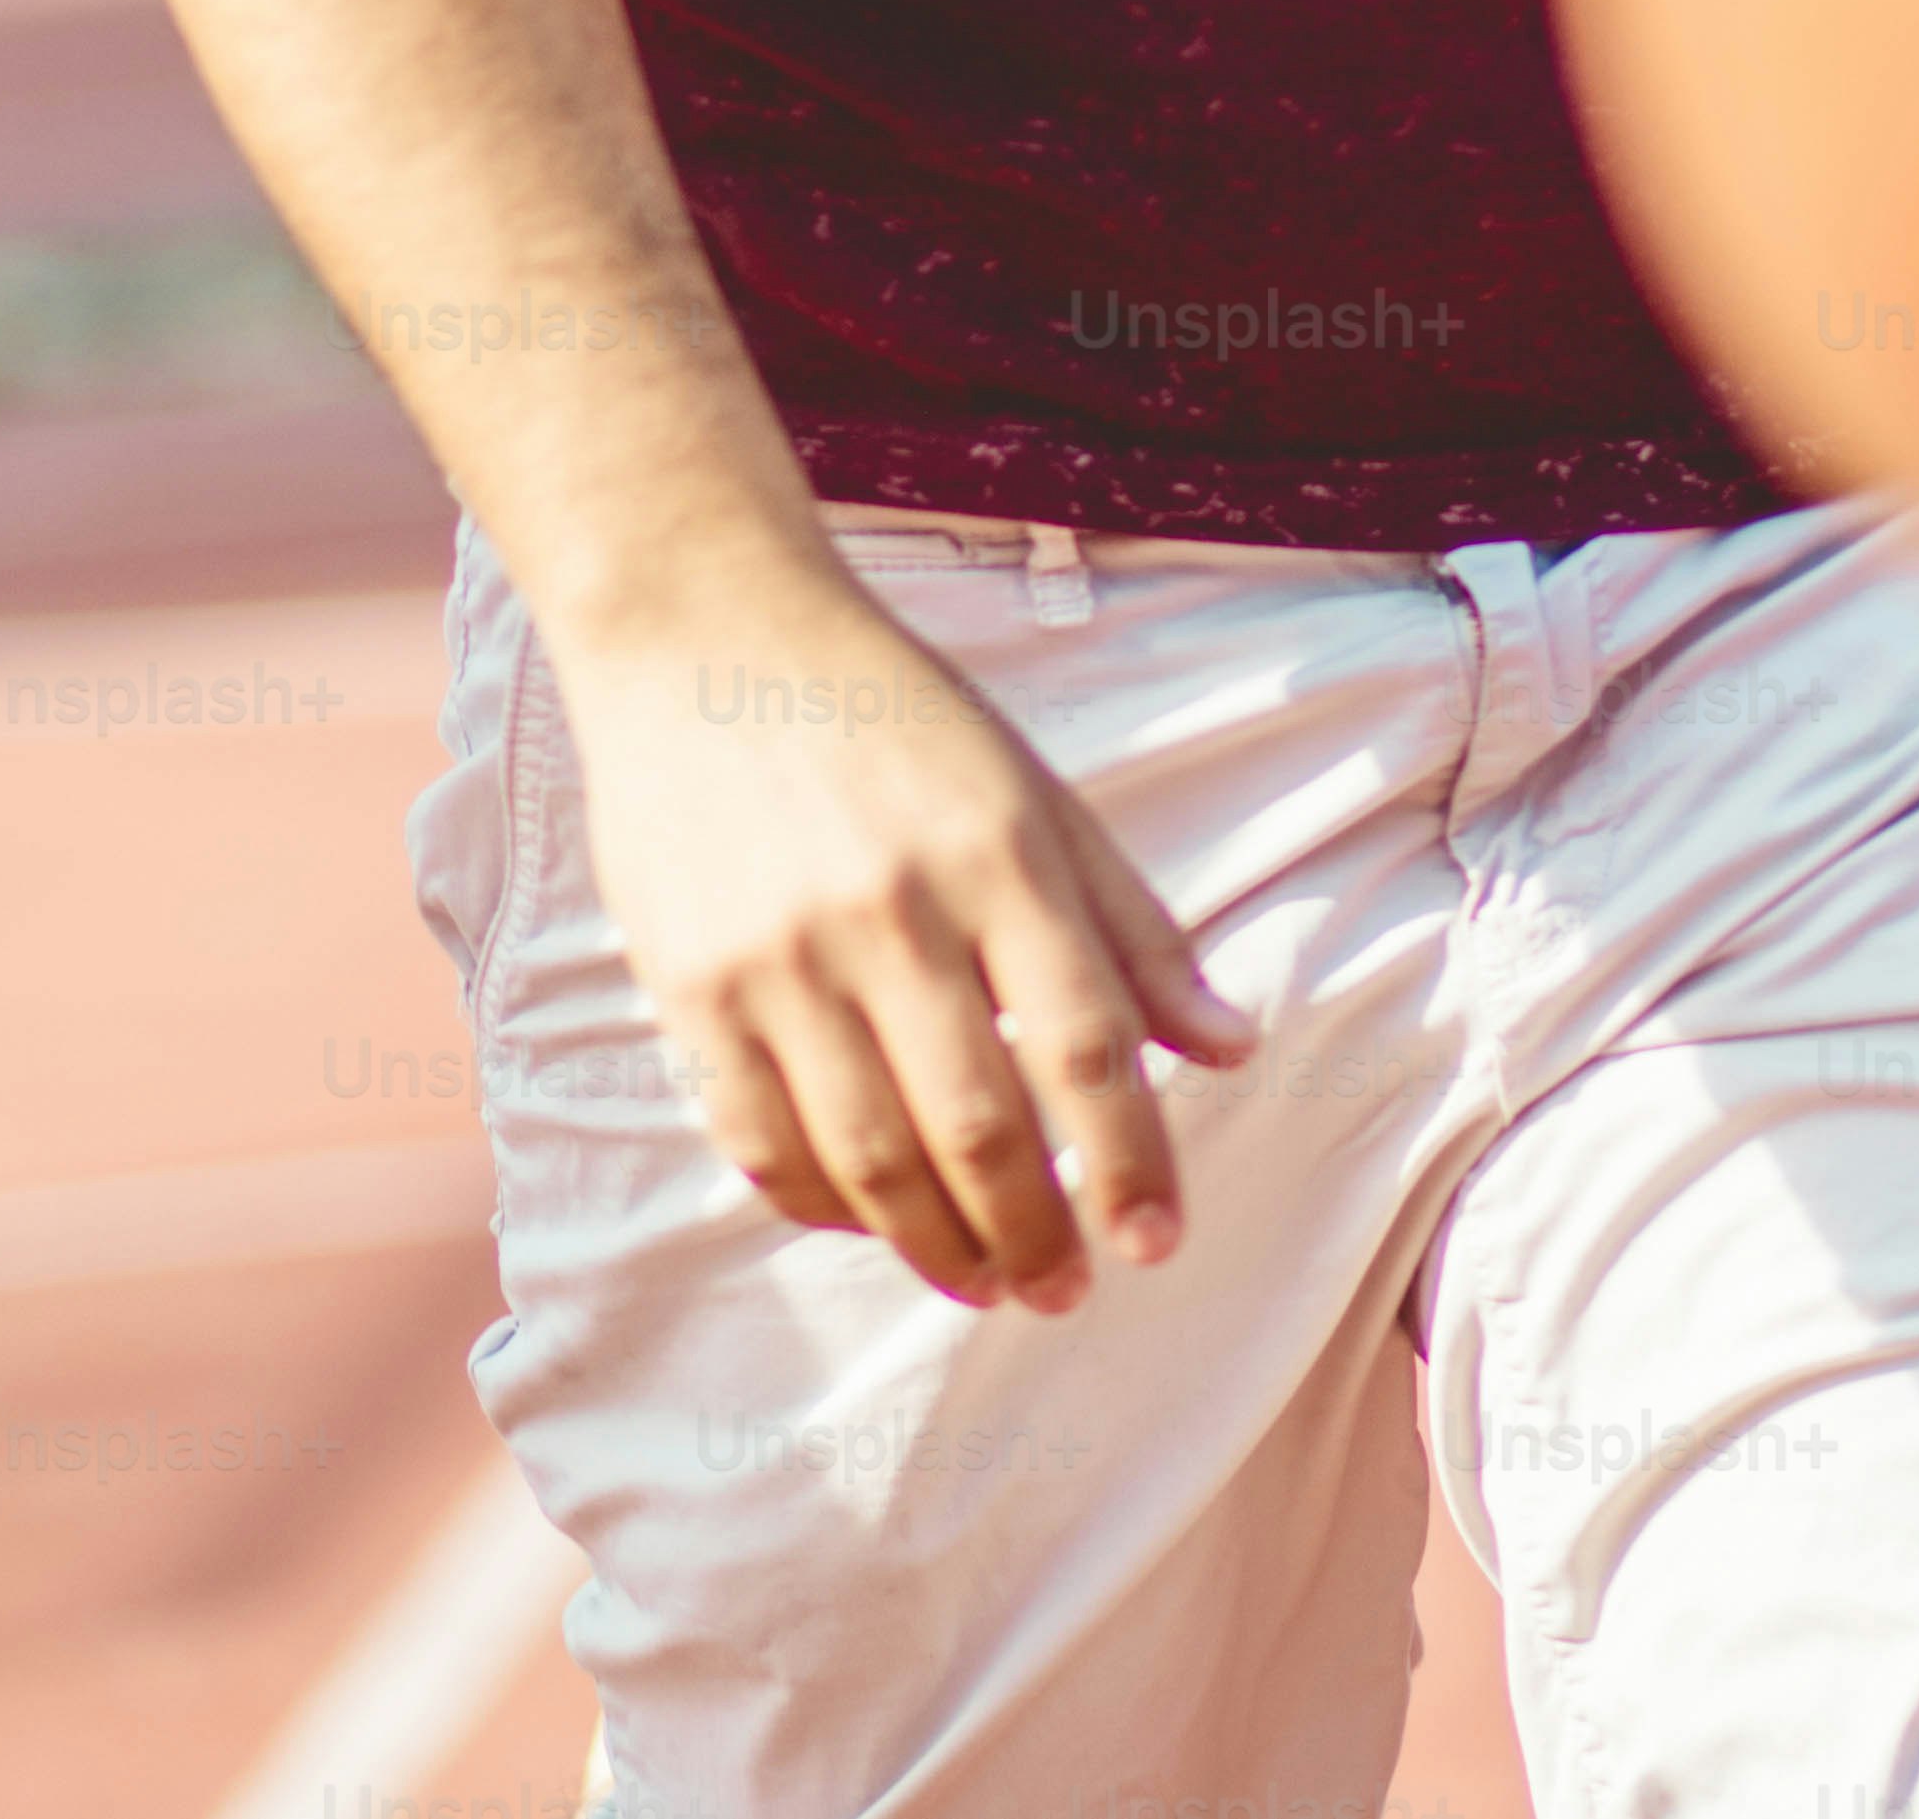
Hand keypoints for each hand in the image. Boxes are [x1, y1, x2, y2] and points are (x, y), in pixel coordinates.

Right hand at [539, 566, 1257, 1311]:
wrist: (700, 630)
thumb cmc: (889, 715)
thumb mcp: (1033, 794)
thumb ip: (1132, 930)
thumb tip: (1232, 1050)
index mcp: (995, 853)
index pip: (1085, 1044)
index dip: (1130, 1161)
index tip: (1155, 1242)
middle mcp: (889, 908)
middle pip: (979, 1124)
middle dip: (1036, 1233)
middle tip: (1066, 1288)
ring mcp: (778, 953)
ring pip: (870, 1156)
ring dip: (938, 1246)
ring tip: (985, 1283)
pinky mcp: (686, 983)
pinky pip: (761, 1139)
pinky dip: (824, 1206)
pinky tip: (874, 1222)